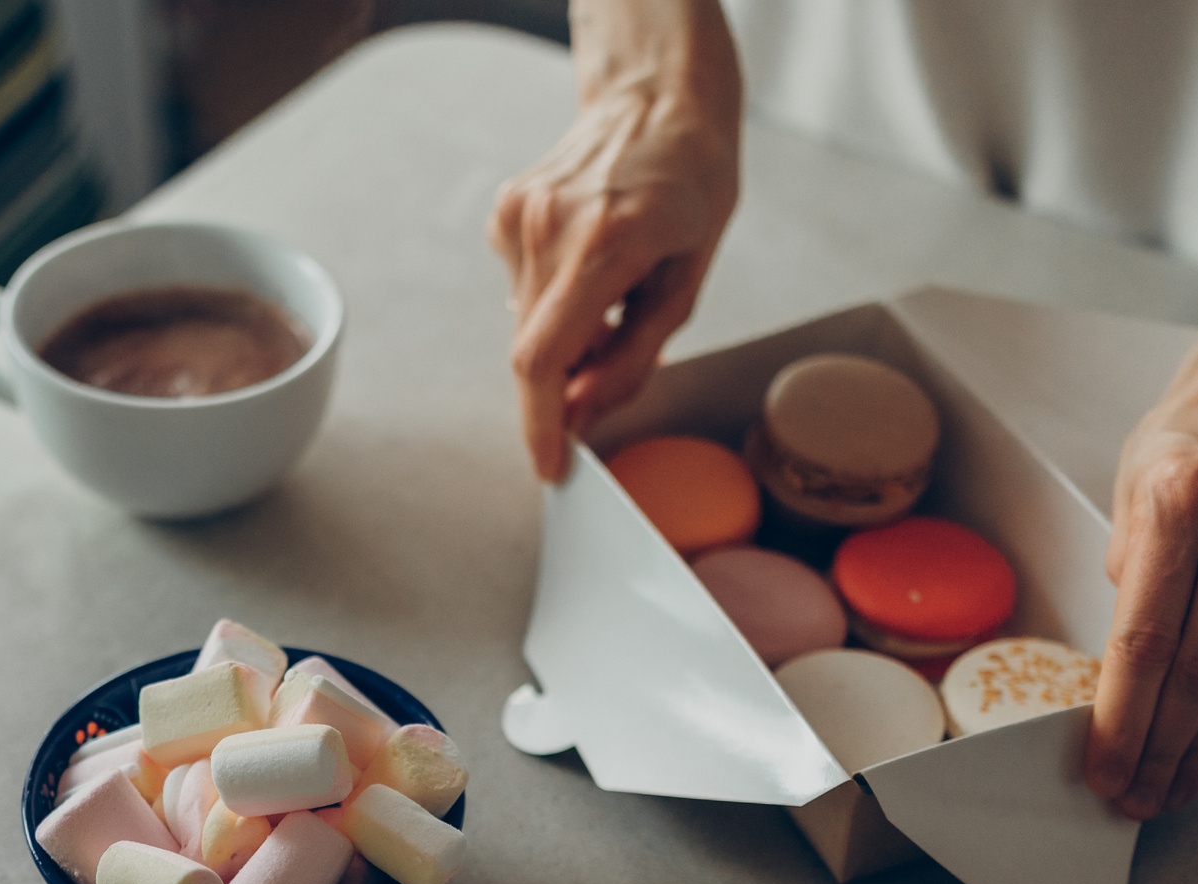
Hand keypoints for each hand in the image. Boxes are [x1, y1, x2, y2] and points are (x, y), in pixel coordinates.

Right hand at [490, 23, 739, 481]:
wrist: (659, 101)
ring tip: (613, 292)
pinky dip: (553, 299)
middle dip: (564, 384)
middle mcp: (551, 226)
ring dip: (564, 336)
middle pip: (532, 351)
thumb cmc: (691, 188)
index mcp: (607, 242)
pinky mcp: (506, 212)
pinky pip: (521, 291)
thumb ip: (632, 356)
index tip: (549, 468)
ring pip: (526, 324)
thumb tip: (580, 414)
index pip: (544, 360)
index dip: (541, 426)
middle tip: (609, 368)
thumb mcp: (686, 282)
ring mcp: (521, 216)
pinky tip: (588, 263)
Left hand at [1086, 356, 1197, 818]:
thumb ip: (1124, 581)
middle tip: (1136, 797)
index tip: (1103, 770)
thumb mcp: (1124, 493)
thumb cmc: (1182, 450)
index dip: (1123, 718)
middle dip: (1163, 747)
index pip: (1145, 636)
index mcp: (1176, 495)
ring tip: (1175, 788)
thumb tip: (1119, 687)